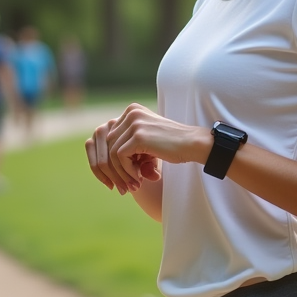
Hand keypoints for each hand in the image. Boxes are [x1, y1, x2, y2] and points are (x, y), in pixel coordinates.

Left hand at [85, 103, 208, 193]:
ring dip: (121, 173)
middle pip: (108, 145)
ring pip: (112, 153)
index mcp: (132, 111)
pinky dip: (126, 172)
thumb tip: (102, 165)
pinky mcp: (138, 136)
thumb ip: (127, 145)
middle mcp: (131, 113)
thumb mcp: (147, 141)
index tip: (120, 177)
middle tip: (125, 186)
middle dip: (114, 169)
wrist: (193, 144)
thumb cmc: (172, 146)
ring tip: (133, 185)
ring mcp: (134, 123)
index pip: (109, 137)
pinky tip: (138, 179)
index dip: (111, 160)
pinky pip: (120, 157)